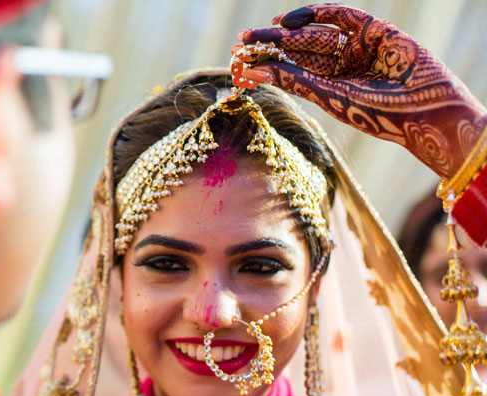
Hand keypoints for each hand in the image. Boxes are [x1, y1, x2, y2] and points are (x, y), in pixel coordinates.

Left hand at [234, 3, 486, 178]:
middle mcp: (342, 66)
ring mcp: (358, 47)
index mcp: (330, 87)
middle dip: (271, 44)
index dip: (265, 63)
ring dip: (288, 29)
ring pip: (316, 33)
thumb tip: (255, 73)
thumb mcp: (331, 98)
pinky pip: (342, 15)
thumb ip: (296, 81)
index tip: (238, 60)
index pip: (291, 70)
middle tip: (241, 40)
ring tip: (263, 30)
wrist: (426, 109)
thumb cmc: (378, 114)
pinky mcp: (375, 29)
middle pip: (299, 50)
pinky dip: (317, 13)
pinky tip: (290, 20)